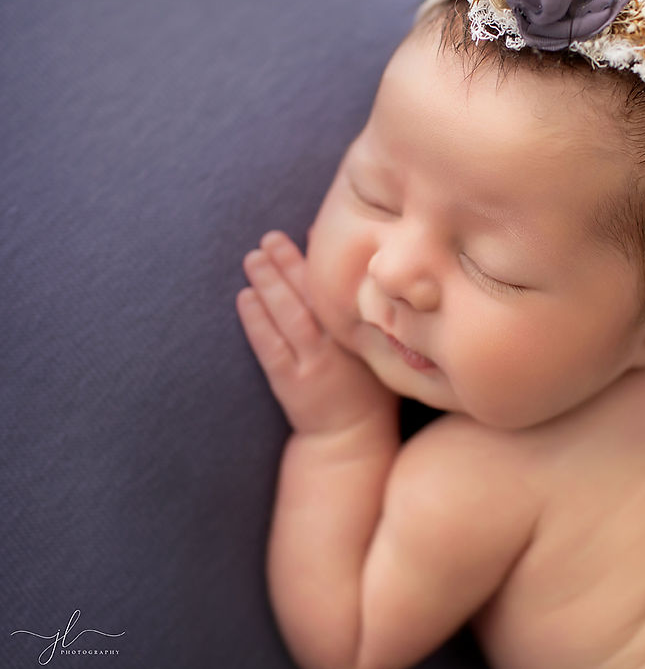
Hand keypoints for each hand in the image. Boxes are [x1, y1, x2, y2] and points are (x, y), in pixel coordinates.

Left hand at [236, 230, 396, 434]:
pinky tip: (245, 297)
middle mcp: (341, 348)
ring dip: (270, 285)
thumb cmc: (366, 386)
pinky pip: (270, 347)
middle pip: (312, 297)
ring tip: (253, 258)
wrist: (351, 438)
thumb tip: (344, 263)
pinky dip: (257, 321)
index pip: (340, 291)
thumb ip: (362, 305)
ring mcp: (314, 366)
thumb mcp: (375, 344)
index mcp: (364, 335)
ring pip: (289, 318)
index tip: (309, 231)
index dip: (321, 261)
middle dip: (289, 264)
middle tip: (269, 239)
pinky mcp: (290, 384)